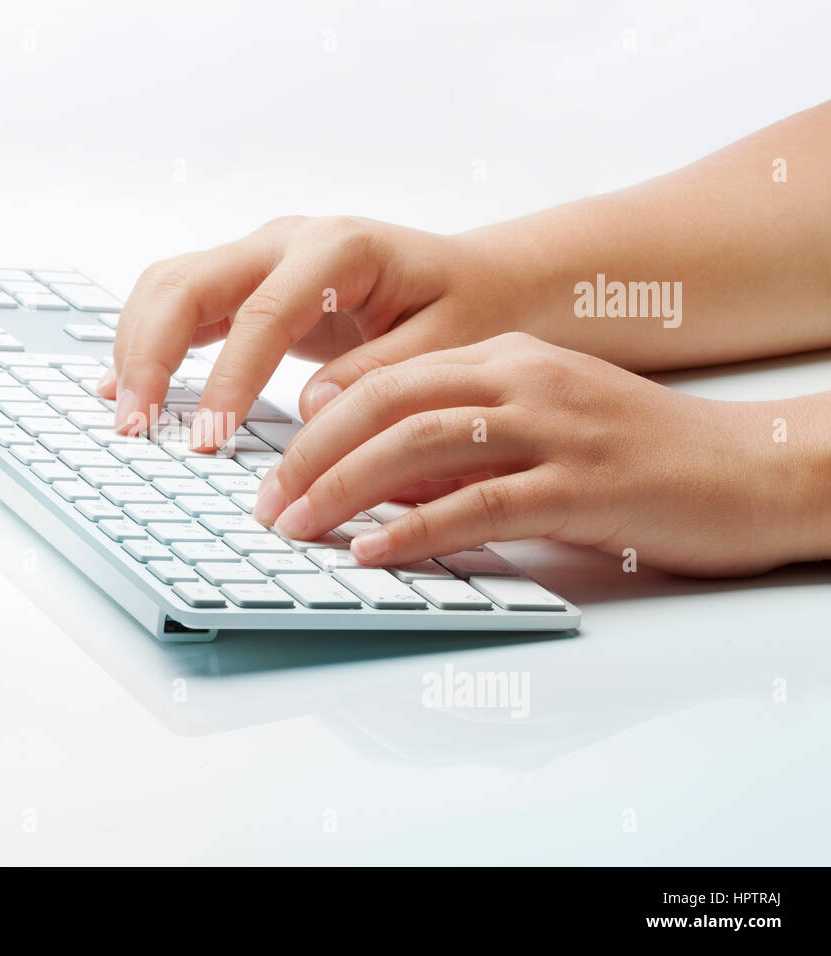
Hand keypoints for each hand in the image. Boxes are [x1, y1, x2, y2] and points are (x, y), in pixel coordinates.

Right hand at [101, 215, 517, 448]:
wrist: (477, 279)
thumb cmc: (469, 309)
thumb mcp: (449, 344)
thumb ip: (381, 372)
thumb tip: (314, 409)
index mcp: (340, 249)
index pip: (262, 313)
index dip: (227, 378)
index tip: (209, 438)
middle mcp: (288, 241)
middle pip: (188, 283)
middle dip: (150, 355)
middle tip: (136, 427)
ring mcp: (260, 257)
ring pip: (168, 285)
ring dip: (136, 347)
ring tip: (127, 416)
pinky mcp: (248, 283)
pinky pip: (180, 304)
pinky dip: (147, 343)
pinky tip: (126, 389)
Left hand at [252, 332, 811, 576]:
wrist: (751, 468)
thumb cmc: (636, 454)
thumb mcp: (539, 427)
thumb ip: (462, 445)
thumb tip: (377, 481)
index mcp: (508, 357)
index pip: (388, 376)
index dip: (319, 419)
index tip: (274, 461)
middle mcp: (524, 380)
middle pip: (387, 403)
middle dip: (311, 454)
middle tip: (265, 501)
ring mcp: (554, 430)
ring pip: (418, 446)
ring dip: (342, 489)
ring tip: (295, 528)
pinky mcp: (583, 488)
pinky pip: (478, 505)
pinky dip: (414, 529)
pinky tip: (371, 552)